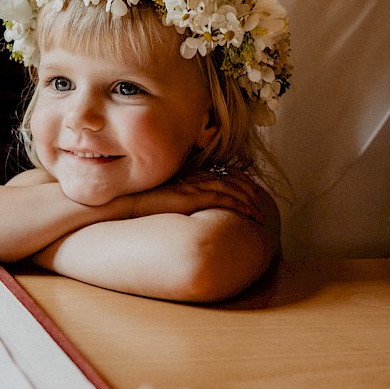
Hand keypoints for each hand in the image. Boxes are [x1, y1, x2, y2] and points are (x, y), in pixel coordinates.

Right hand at [126, 168, 267, 222]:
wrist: (128, 204)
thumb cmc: (143, 206)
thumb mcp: (166, 199)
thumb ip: (181, 198)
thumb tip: (190, 208)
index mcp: (189, 176)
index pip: (222, 175)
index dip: (240, 183)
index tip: (251, 193)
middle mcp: (194, 178)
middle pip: (231, 180)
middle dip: (250, 192)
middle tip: (261, 205)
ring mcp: (193, 187)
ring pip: (231, 190)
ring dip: (249, 201)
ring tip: (259, 213)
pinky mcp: (192, 197)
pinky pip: (222, 199)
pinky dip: (238, 205)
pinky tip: (248, 213)